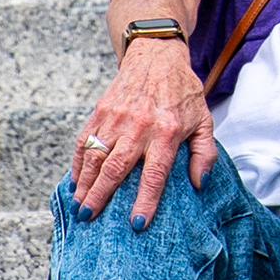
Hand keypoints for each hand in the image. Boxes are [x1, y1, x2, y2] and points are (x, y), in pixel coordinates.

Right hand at [72, 33, 215, 223]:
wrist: (157, 56)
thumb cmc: (183, 92)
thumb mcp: (204, 120)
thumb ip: (204, 152)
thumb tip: (199, 183)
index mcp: (166, 132)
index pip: (155, 173)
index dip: (146, 199)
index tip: (137, 223)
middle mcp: (138, 126)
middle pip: (116, 168)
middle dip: (101, 196)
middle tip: (90, 218)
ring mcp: (116, 118)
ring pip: (95, 156)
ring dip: (85, 184)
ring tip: (79, 206)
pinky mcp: (100, 111)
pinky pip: (84, 141)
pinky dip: (77, 163)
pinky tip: (75, 181)